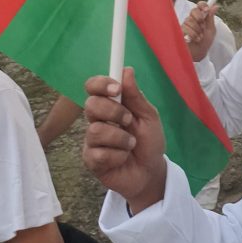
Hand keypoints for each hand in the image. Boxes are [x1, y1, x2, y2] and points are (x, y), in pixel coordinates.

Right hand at [82, 67, 166, 211]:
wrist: (151, 172)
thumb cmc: (149, 142)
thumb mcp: (149, 117)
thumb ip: (136, 97)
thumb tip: (127, 70)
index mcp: (111, 105)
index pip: (93, 87)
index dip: (100, 84)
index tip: (116, 89)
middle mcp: (98, 120)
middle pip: (90, 105)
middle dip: (113, 112)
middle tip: (129, 121)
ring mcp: (92, 140)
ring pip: (95, 131)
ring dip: (120, 138)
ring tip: (131, 145)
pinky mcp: (91, 160)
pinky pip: (99, 154)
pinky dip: (117, 156)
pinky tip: (123, 159)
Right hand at [182, 2, 217, 62]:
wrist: (198, 54)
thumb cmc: (205, 43)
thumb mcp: (210, 30)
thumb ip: (211, 18)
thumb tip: (215, 6)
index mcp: (201, 17)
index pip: (200, 6)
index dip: (202, 5)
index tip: (206, 9)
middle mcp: (192, 19)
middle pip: (193, 10)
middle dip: (199, 18)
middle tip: (203, 26)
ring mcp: (185, 25)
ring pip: (189, 20)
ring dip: (197, 30)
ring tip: (200, 37)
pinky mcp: (179, 31)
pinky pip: (185, 27)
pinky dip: (192, 34)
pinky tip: (194, 39)